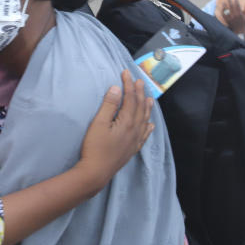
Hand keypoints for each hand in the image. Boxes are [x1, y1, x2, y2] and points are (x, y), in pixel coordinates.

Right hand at [76, 70, 153, 190]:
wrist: (96, 172)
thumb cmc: (94, 147)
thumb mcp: (98, 123)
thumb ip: (109, 105)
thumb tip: (116, 88)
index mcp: (127, 121)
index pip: (130, 98)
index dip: (128, 84)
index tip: (126, 73)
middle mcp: (135, 130)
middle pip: (140, 107)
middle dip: (139, 92)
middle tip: (139, 80)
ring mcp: (135, 140)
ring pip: (145, 119)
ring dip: (146, 107)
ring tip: (149, 98)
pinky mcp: (133, 149)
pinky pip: (145, 135)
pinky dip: (148, 126)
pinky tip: (150, 125)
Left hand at [224, 0, 244, 35]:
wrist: (239, 31)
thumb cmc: (243, 24)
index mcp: (239, 14)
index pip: (237, 6)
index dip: (236, 2)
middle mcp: (235, 15)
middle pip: (232, 7)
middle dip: (230, 2)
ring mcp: (230, 18)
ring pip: (227, 10)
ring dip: (225, 6)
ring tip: (223, 2)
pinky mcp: (227, 20)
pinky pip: (224, 15)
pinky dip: (222, 11)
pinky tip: (221, 9)